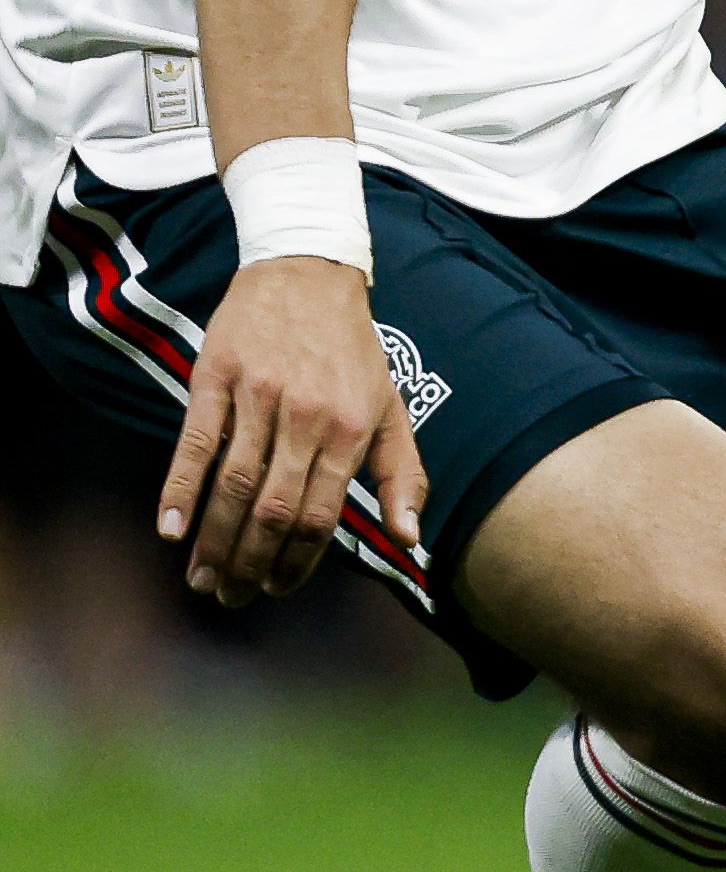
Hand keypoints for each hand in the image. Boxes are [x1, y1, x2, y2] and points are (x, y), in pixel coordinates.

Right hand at [159, 255, 420, 604]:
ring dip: (214, 539)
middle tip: (230, 596)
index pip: (322, 514)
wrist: (308, 274)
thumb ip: (402, 474)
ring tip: (201, 579)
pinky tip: (168, 531)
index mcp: (351, 430)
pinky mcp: (217, 378)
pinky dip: (179, 489)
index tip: (277, 589)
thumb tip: (410, 538)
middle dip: (251, 561)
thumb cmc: (352, 352)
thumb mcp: (391, 408)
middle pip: (274, 508)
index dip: (299, 560)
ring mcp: (260, 398)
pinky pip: (195, 443)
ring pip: (235, 484)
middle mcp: (307, 417)